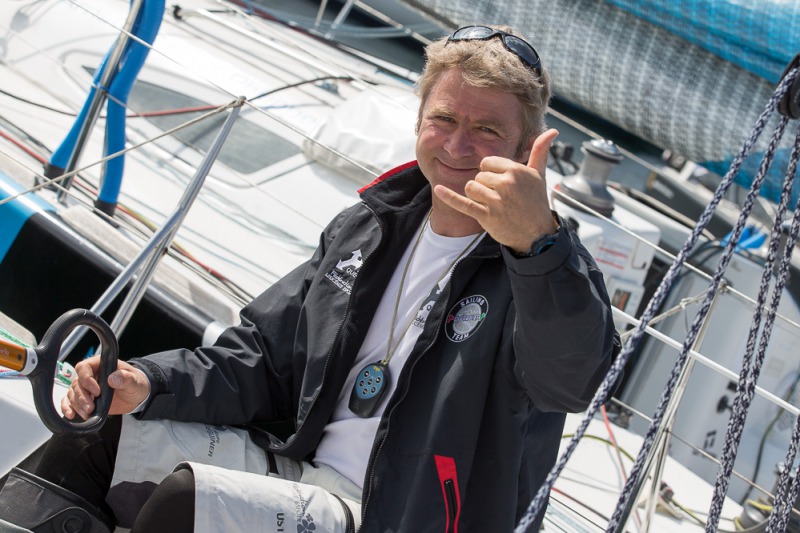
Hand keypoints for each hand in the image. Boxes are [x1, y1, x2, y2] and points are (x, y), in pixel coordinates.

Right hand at [61, 355, 150, 418]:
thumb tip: (113, 378)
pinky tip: (71, 415)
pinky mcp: (85, 399)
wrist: (137, 396)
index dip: (86, 379)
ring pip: (72, 393)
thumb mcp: (134, 381)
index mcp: (101, 365)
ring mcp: (87, 388)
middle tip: (91, 407)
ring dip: (77, 404)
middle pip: (77, 383)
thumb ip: (125, 378)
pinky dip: (68, 407)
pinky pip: (69, 401)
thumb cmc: (135, 383)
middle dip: (82, 397)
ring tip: (88, 413)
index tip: (97, 391)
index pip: (84, 367)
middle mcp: (91, 375)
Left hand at [434, 129, 558, 251]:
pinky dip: (449, 196)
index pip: (487, 162)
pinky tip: (437, 188)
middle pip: (478, 176)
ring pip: (470, 187)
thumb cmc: (536, 202)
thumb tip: (551, 131)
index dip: (491, 173)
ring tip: (492, 204)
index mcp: (516, 170)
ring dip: (477, 196)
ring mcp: (495, 201)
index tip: (502, 184)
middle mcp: (506, 184)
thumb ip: (540, 151)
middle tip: (502, 198)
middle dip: (485, 186)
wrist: (537, 234)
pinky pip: (463, 203)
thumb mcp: (539, 175)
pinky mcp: (486, 216)